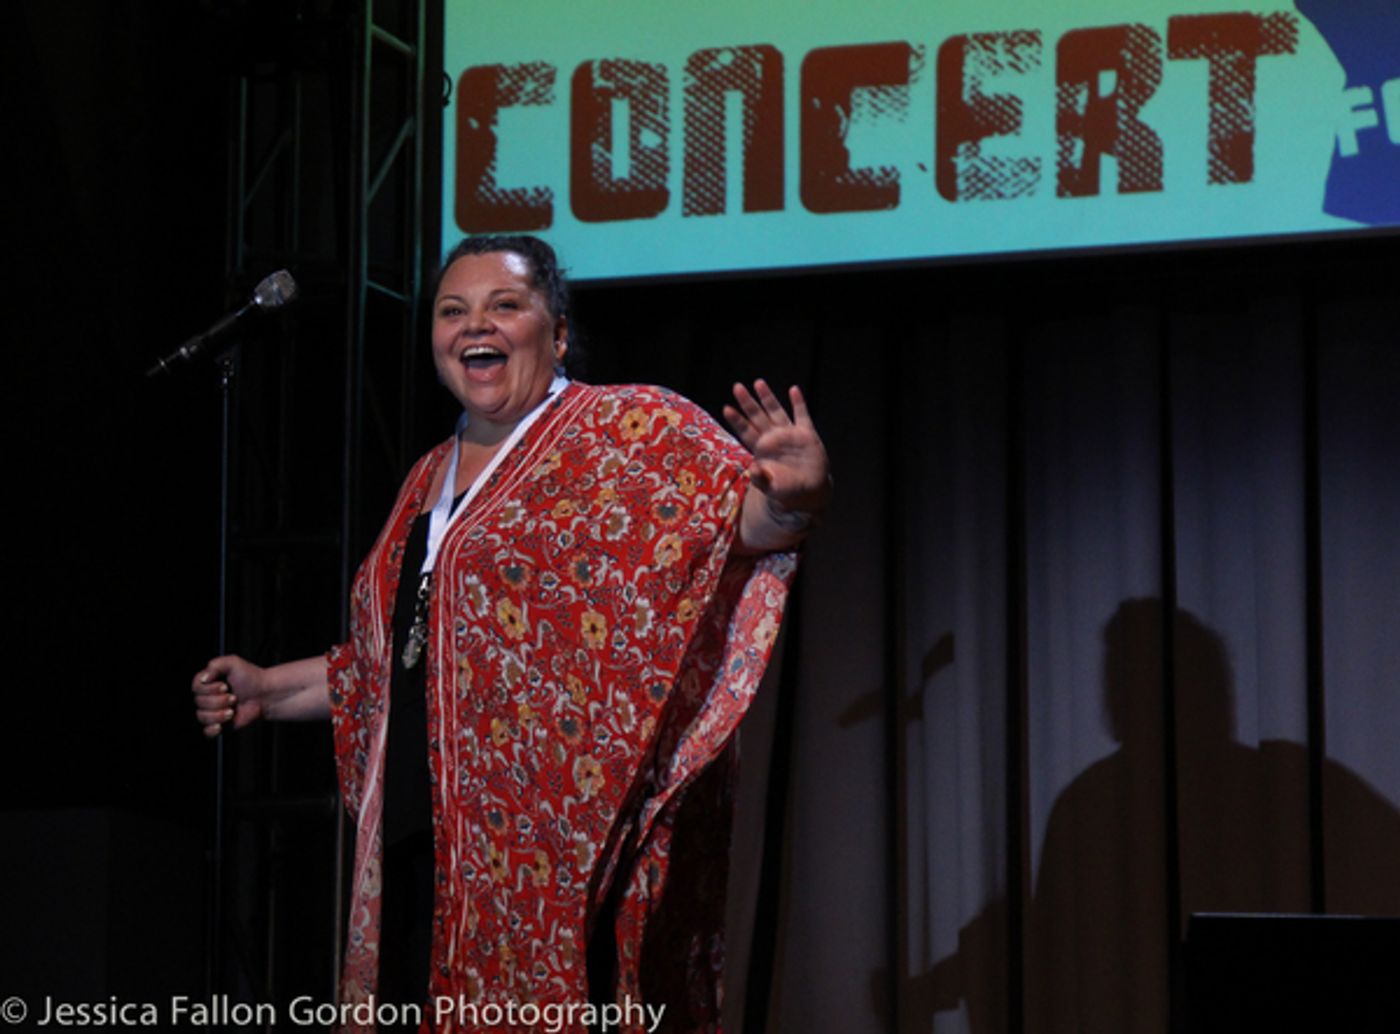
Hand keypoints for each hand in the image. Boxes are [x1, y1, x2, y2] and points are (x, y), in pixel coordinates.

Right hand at [191, 654, 268, 737]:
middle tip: (234, 697)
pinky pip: (206, 732)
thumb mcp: (233, 663)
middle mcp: (207, 697)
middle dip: (219, 700)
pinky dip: (212, 730)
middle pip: (199, 702)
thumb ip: (215, 665)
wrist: (265, 695)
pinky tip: (221, 726)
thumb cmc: (250, 678)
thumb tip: (203, 678)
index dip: (209, 688)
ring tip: (232, 710)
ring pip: (202, 717)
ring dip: (218, 714)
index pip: (196, 687)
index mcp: (207, 682)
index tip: (225, 686)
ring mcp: (212, 712)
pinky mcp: (219, 725)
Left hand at [724, 380, 831, 519]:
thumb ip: (760, 479)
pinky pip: (802, 416)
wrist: (808, 492)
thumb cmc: (785, 490)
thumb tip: (752, 469)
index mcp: (762, 450)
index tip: (726, 408)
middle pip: (757, 416)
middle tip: (737, 387)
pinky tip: (793, 390)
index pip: (746, 431)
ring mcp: (789, 435)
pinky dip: (798, 403)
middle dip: (747, 402)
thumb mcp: (770, 487)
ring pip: (776, 412)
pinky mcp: (806, 435)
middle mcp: (773, 438)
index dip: (737, 420)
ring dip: (767, 398)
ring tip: (758, 382)